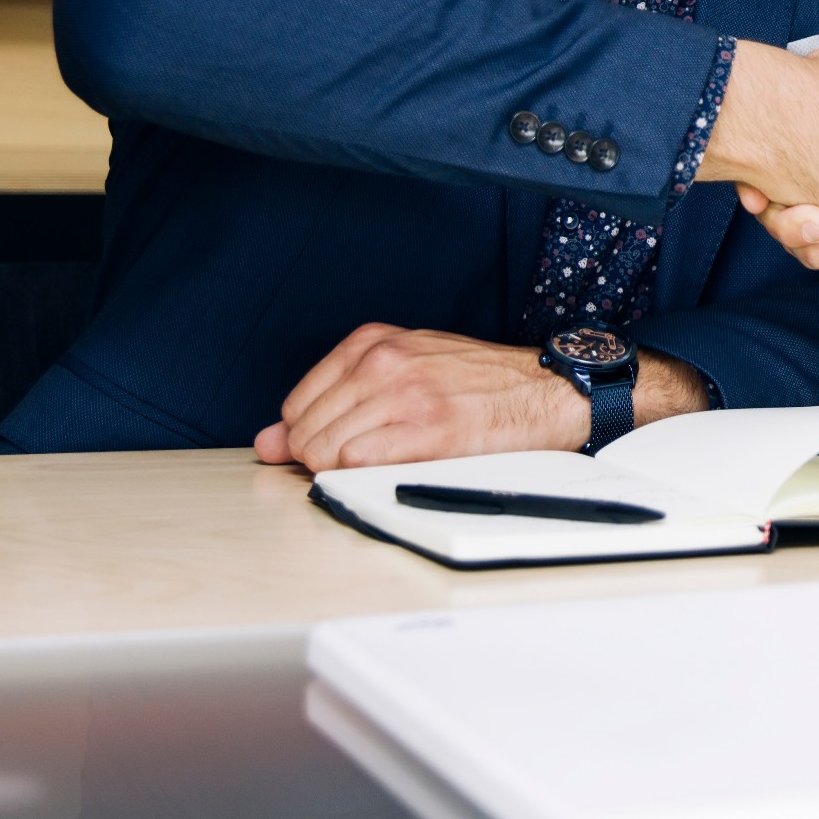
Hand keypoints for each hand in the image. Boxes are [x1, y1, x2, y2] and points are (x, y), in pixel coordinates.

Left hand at [252, 324, 707, 470]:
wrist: (549, 391)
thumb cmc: (482, 382)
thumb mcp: (407, 365)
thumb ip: (338, 396)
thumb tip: (270, 441)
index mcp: (373, 342)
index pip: (296, 404)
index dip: (308, 438)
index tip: (332, 450)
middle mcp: (383, 362)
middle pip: (307, 432)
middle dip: (319, 460)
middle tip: (361, 464)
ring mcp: (405, 395)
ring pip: (326, 451)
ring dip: (343, 473)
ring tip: (384, 466)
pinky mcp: (429, 431)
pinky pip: (359, 463)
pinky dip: (363, 477)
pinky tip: (393, 471)